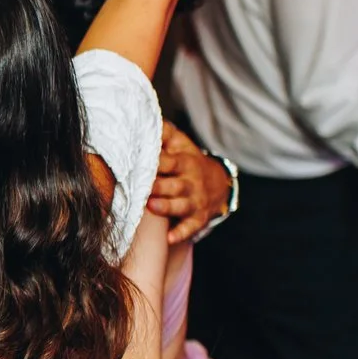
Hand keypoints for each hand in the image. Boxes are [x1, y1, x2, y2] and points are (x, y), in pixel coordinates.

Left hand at [149, 123, 232, 243]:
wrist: (217, 182)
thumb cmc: (187, 161)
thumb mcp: (180, 143)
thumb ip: (164, 133)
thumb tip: (146, 120)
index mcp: (184, 163)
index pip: (169, 161)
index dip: (156, 162)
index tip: (140, 162)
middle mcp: (190, 182)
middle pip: (174, 185)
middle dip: (159, 186)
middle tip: (141, 187)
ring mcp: (194, 201)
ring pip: (181, 205)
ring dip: (167, 207)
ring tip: (151, 206)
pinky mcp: (198, 218)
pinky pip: (191, 227)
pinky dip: (181, 233)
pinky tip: (170, 238)